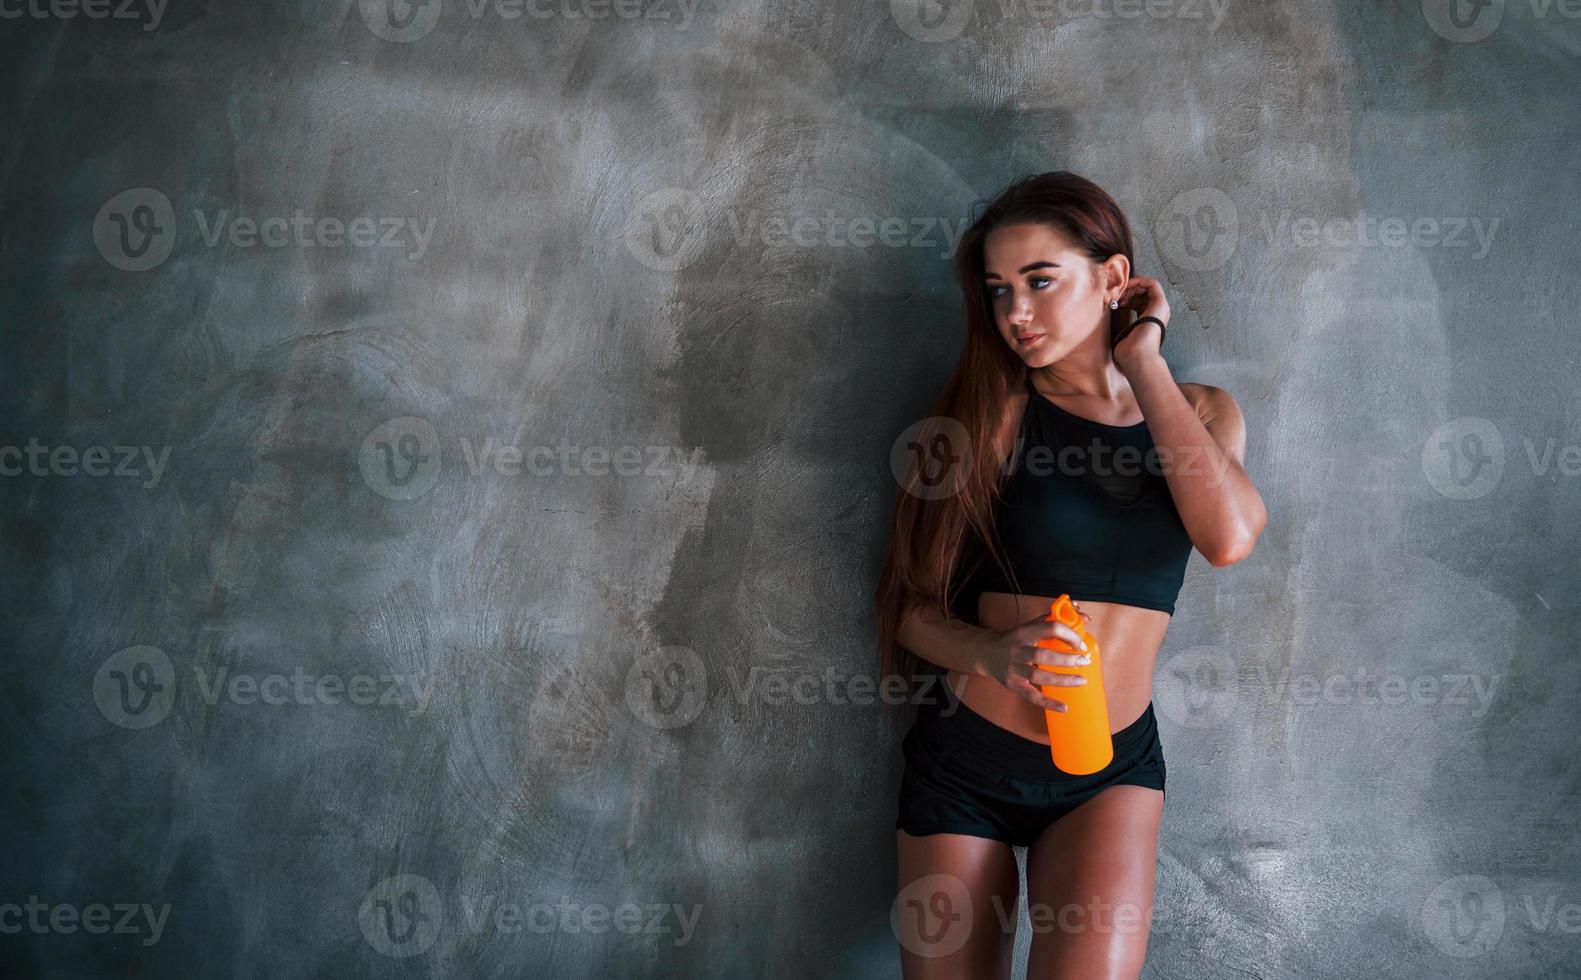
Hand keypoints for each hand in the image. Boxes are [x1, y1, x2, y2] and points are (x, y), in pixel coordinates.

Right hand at [977, 603, 1094, 712]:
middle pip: (1044, 655)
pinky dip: (1049, 703)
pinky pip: (1032, 696)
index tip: (1081, 644)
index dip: (1070, 635)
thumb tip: (1086, 618)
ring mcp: (1014, 669)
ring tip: (1081, 680)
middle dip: (1067, 659)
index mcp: (1025, 632)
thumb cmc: (1014, 639)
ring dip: (1062, 680)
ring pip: (1039, 676)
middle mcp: (1018, 650)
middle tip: (1085, 661)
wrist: (986, 652)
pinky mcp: (1013, 685)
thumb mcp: (1030, 625)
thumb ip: (1056, 620)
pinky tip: (1064, 707)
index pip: (1051, 629)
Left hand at [1111, 275, 1168, 372]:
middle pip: (1144, 292)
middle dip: (1129, 290)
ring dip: (1132, 286)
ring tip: (1120, 294)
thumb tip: (1113, 308)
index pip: (1139, 301)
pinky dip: (1139, 281)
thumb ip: (1121, 320)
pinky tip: (1127, 286)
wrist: (1137, 355)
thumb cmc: (1129, 349)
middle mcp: (1157, 313)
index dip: (1128, 296)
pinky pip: (1152, 284)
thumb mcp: (1123, 331)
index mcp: (1149, 320)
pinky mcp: (1160, 303)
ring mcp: (1160, 308)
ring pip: (1148, 287)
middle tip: (1116, 295)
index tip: (1116, 299)